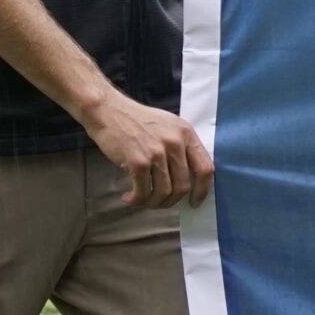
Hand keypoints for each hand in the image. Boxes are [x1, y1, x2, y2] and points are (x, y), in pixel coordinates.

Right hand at [81, 93, 215, 208]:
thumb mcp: (169, 126)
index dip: (202, 190)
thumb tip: (188, 178)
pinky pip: (143, 192)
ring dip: (152, 203)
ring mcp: (157, 153)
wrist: (109, 111)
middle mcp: (175, 143)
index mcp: (187, 134)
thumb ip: (181, 147)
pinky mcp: (139, 162)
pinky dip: (136, 200)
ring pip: (163, 193)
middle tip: (159, 203)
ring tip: (141, 199)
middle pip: (183, 186)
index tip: (194, 202)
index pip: (205, 168)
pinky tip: (129, 197)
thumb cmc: (138, 120)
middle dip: (170, 201)